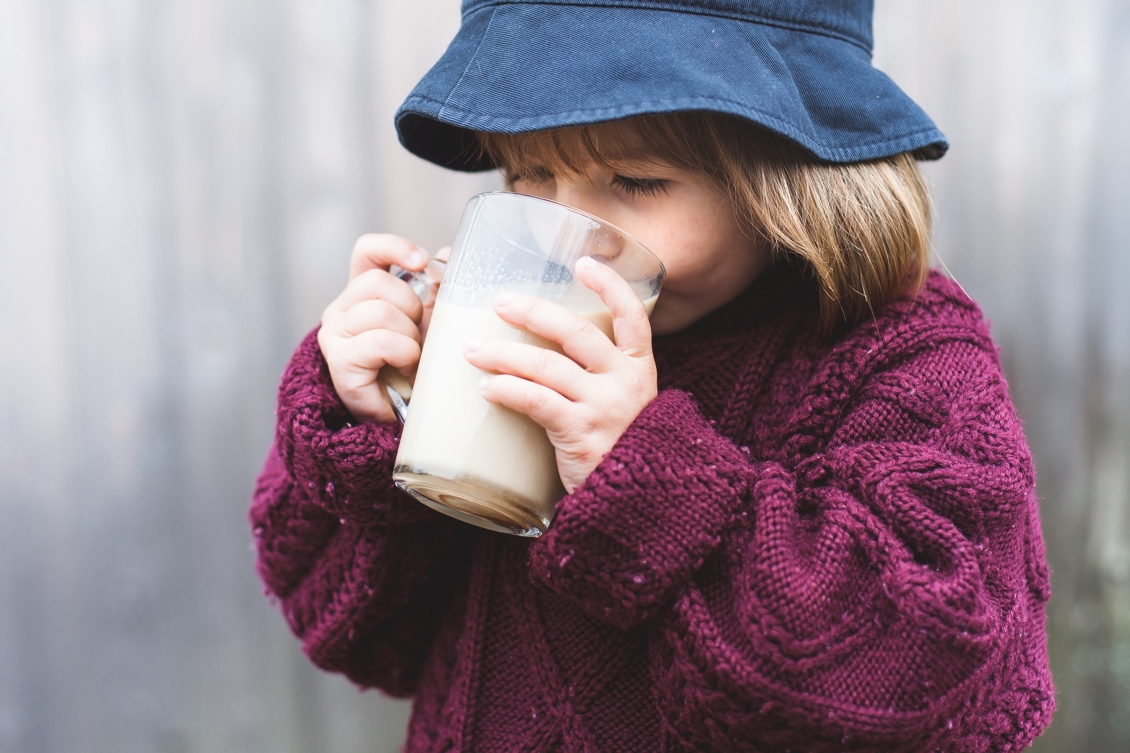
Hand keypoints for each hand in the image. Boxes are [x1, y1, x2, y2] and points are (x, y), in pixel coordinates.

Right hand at [318, 234, 434, 423]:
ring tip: (412, 357)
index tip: (421, 262)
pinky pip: (380, 341)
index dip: (392, 247)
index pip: (367, 251)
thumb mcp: (430, 323)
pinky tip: (405, 369)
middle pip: (375, 281)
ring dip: (409, 336)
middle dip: (411, 307)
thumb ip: (436, 290)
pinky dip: (403, 354)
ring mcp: (335, 334)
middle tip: (418, 336)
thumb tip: (449, 254)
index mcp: (363, 292)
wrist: (405, 415)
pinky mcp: (339, 360)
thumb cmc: (416, 367)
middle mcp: (342, 308)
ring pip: (380, 311)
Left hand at [463, 257, 657, 491]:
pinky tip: (485, 387)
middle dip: (533, 311)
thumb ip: (597, 376)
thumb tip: (543, 346)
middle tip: (499, 302)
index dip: (610, 285)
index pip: (633, 315)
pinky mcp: (580, 433)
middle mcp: (626, 381)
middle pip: (577, 331)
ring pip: (546, 365)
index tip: (584, 262)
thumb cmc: (619, 448)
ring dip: (503, 353)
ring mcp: (604, 407)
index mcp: (641, 368)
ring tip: (472, 349)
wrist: (636, 502)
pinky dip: (505, 389)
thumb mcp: (623, 404)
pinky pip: (535, 400)